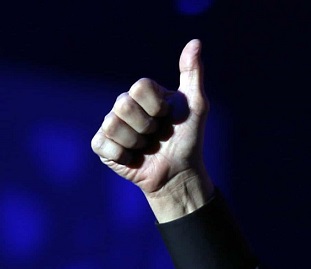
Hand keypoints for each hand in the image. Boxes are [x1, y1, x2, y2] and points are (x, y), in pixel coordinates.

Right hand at [91, 39, 213, 221]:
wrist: (180, 172)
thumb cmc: (188, 139)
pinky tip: (134, 158)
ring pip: (113, 125)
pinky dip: (124, 155)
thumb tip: (195, 42)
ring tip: (147, 147)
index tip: (167, 116)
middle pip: (124, 104)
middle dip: (147, 125)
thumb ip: (193, 74)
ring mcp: (111, 125)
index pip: (139, 87)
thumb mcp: (196, 106)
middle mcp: (124, 106)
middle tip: (156, 134)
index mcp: (143, 93)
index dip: (156, 105)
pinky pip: (104, 144)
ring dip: (137, 142)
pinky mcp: (102, 147)